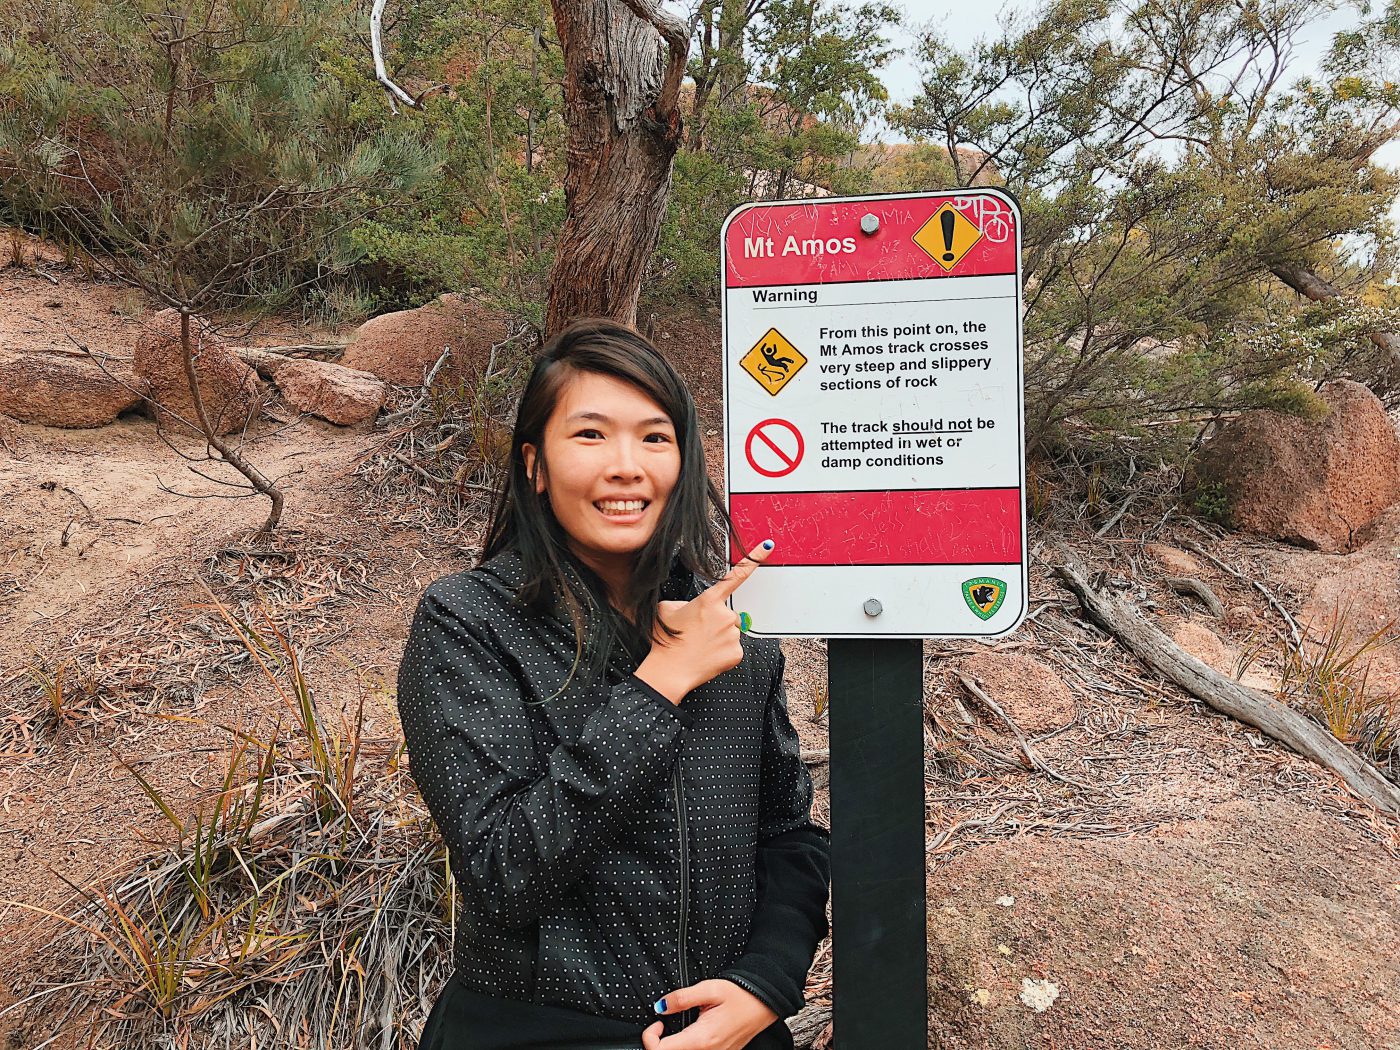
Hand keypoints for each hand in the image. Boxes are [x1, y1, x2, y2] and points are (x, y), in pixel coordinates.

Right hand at [633, 541, 772, 703]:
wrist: (669, 670)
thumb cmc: (666, 639)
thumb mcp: (667, 610)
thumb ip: (684, 603)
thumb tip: (692, 609)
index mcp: (709, 600)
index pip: (736, 575)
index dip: (754, 558)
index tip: (767, 546)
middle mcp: (725, 614)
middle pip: (726, 615)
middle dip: (715, 623)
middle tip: (696, 634)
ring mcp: (733, 634)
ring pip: (730, 632)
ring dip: (718, 638)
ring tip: (699, 646)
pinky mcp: (737, 652)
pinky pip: (733, 649)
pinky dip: (722, 653)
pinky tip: (708, 656)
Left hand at [641, 978, 778, 1049]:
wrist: (766, 1004)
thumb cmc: (741, 995)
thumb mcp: (709, 989)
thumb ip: (682, 998)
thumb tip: (660, 1006)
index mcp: (702, 1039)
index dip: (650, 1037)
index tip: (657, 1022)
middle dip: (659, 1043)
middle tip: (663, 1024)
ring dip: (672, 1045)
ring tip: (676, 1027)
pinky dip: (685, 1046)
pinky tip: (689, 1033)